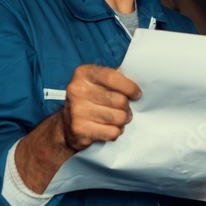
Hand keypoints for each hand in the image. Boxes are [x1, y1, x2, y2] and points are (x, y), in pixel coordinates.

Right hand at [16, 65, 140, 192]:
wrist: (66, 125)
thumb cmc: (90, 100)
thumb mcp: (98, 82)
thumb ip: (116, 77)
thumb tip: (139, 79)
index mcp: (83, 73)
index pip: (113, 77)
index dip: (130, 87)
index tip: (136, 94)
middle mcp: (77, 90)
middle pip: (120, 100)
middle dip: (126, 107)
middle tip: (123, 110)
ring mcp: (77, 110)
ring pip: (119, 118)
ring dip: (122, 121)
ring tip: (115, 119)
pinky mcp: (80, 129)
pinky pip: (112, 132)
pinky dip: (114, 132)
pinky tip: (107, 128)